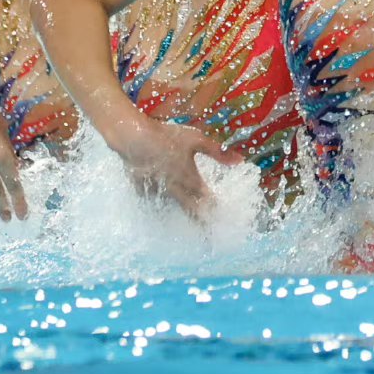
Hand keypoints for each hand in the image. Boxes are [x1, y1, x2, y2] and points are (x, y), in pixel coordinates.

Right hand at [113, 121, 243, 219]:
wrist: (133, 138)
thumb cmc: (166, 137)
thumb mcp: (196, 140)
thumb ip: (218, 152)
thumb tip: (240, 161)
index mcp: (190, 178)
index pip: (207, 200)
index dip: (216, 210)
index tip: (224, 220)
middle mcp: (175, 189)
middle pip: (192, 210)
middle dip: (203, 222)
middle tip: (211, 236)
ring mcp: (158, 192)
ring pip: (174, 208)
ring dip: (185, 217)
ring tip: (193, 225)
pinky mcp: (143, 190)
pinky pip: (156, 203)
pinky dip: (163, 208)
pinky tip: (164, 209)